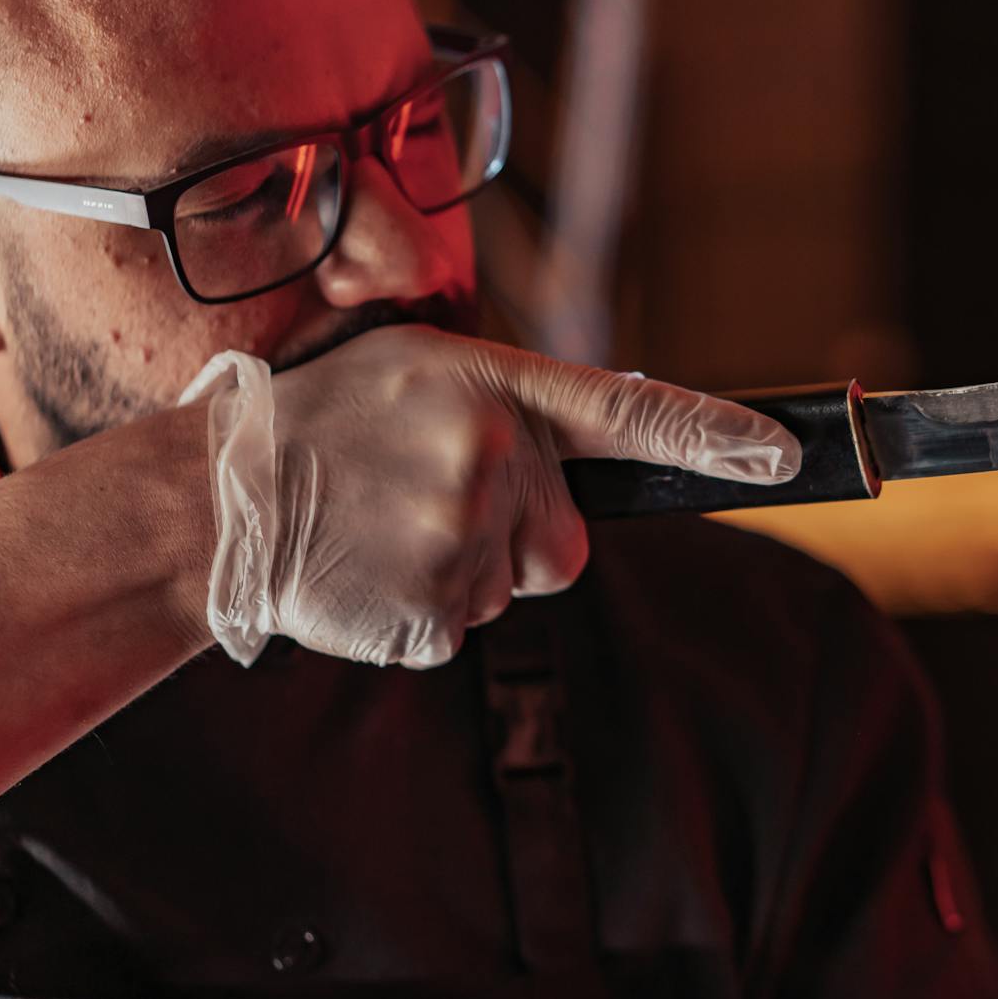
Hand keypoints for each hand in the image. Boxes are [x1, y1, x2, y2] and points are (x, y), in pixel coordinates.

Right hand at [181, 324, 798, 668]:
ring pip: (512, 586)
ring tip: (380, 530)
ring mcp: (461, 539)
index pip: (634, 412)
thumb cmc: (325, 422)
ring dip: (461, 571)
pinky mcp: (434, 614)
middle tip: (425, 503)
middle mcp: (489, 456)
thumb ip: (517, 403)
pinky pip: (465, 627)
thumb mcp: (418, 370)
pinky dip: (424, 613)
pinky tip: (368, 573)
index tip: (786, 455)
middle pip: (566, 540)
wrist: (211, 499)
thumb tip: (607, 443)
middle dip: (516, 533)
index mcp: (492, 385)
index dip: (718, 438)